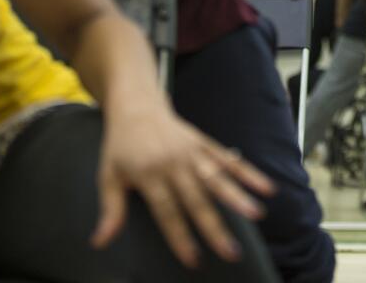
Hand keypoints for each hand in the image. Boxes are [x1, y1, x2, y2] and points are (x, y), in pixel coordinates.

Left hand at [93, 102, 276, 266]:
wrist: (136, 105)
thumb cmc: (120, 145)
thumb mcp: (108, 176)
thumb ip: (111, 210)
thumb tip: (99, 242)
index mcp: (148, 173)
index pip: (167, 211)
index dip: (180, 236)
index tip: (194, 259)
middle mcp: (173, 163)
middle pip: (197, 199)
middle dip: (214, 227)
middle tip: (231, 251)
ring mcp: (192, 152)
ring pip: (217, 177)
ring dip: (237, 196)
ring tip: (256, 215)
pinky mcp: (204, 143)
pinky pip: (227, 160)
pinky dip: (247, 173)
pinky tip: (266, 187)